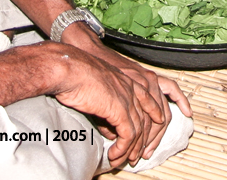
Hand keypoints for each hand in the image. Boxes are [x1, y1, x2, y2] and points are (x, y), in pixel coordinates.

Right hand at [59, 27, 191, 164]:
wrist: (70, 67)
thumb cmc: (80, 73)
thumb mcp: (103, 90)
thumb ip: (111, 109)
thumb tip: (111, 132)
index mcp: (135, 78)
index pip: (156, 102)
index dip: (156, 121)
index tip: (153, 135)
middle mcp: (137, 85)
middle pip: (154, 118)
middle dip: (149, 140)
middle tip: (139, 155)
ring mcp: (130, 96)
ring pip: (142, 129)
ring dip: (134, 148)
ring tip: (125, 159)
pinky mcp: (120, 108)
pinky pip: (128, 134)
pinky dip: (123, 148)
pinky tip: (116, 154)